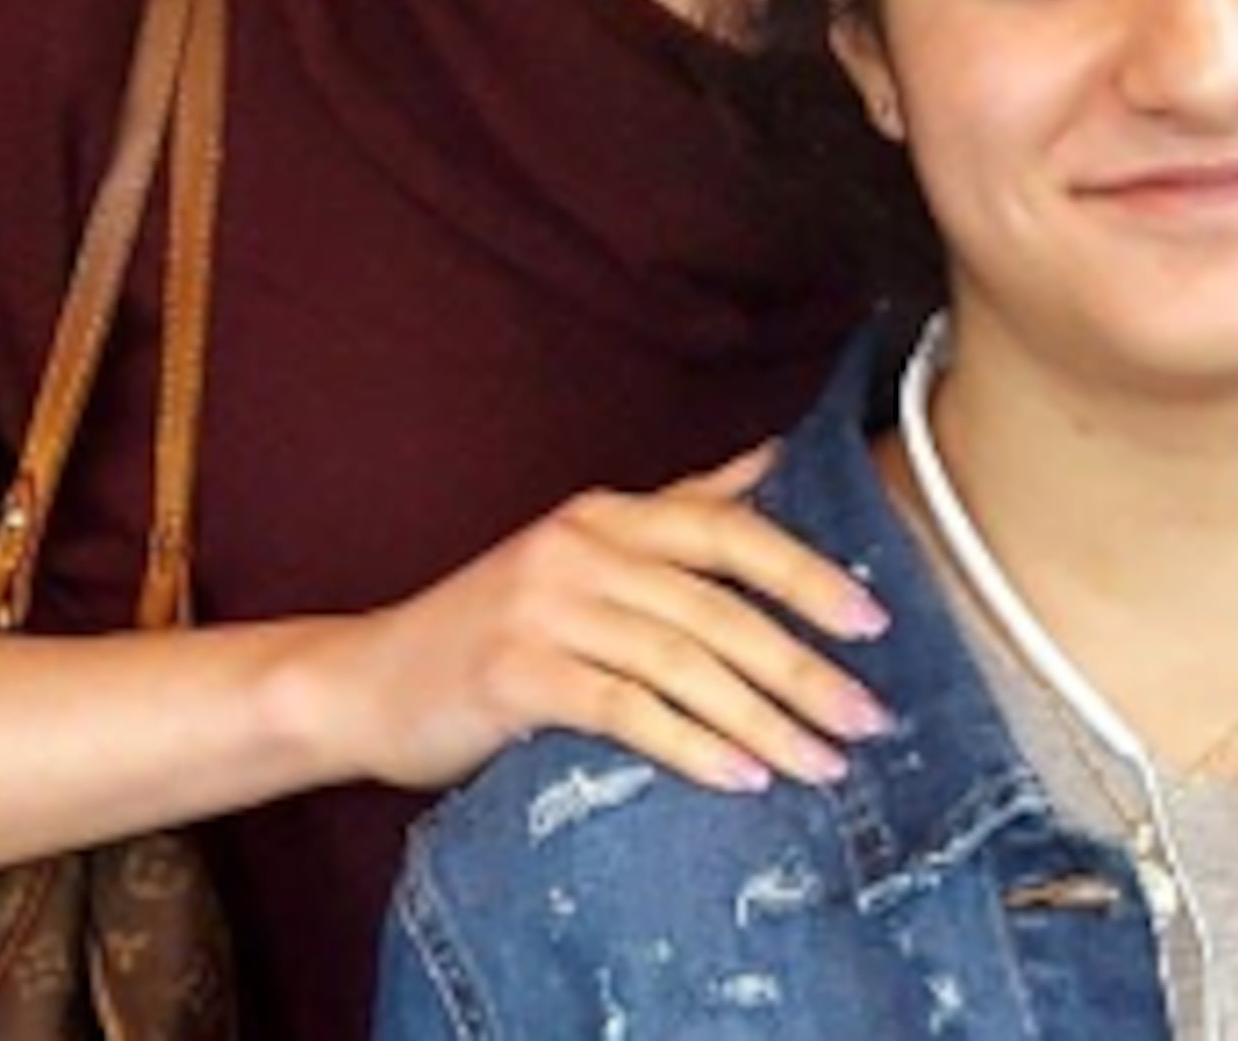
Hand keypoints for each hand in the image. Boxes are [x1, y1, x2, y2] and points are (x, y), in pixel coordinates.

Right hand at [300, 445, 893, 796]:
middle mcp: (581, 549)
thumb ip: (679, 508)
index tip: (876, 621)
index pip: (731, 532)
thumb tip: (771, 458)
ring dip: (764, 719)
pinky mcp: (516, 675)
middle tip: (870, 720)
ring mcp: (545, 609)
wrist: (361, 682)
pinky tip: (742, 778)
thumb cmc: (490, 624)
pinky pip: (627, 711)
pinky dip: (692, 745)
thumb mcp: (583, 551)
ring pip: (684, 664)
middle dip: (805, 668)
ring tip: (822, 764)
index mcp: (608, 514)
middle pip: (720, 609)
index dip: (808, 574)